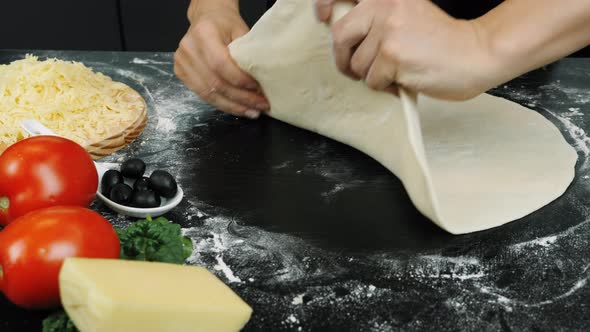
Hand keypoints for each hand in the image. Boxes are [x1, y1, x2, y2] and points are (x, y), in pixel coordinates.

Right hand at [175, 3, 268, 117]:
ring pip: (208, 94)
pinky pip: (203, 95)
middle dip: (240, 99)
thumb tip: (261, 84)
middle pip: (215, 83)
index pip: (221, 64)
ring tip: (251, 111)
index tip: (258, 89)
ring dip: (233, 106)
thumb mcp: (241, 32)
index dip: (240, 80)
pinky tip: (238, 107)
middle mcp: (189, 48)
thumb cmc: (225, 25)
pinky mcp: (181, 74)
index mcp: (203, 33)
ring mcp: (182, 62)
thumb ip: (247, 55)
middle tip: (260, 106)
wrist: (207, 19)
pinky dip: (222, 103)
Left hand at [314, 0, 494, 100]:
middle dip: (344, 57)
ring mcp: (388, 31)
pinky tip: (403, 80)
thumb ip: (378, 18)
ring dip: (371, 76)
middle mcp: (384, 6)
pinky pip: (372, 81)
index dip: (324, 4)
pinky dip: (385, 87)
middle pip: (340, 35)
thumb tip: (344, 37)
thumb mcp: (407, 14)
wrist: (476, 54)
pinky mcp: (392, 56)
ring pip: (357, 64)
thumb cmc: (442, 40)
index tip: (322, 17)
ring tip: (394, 73)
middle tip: (356, 68)